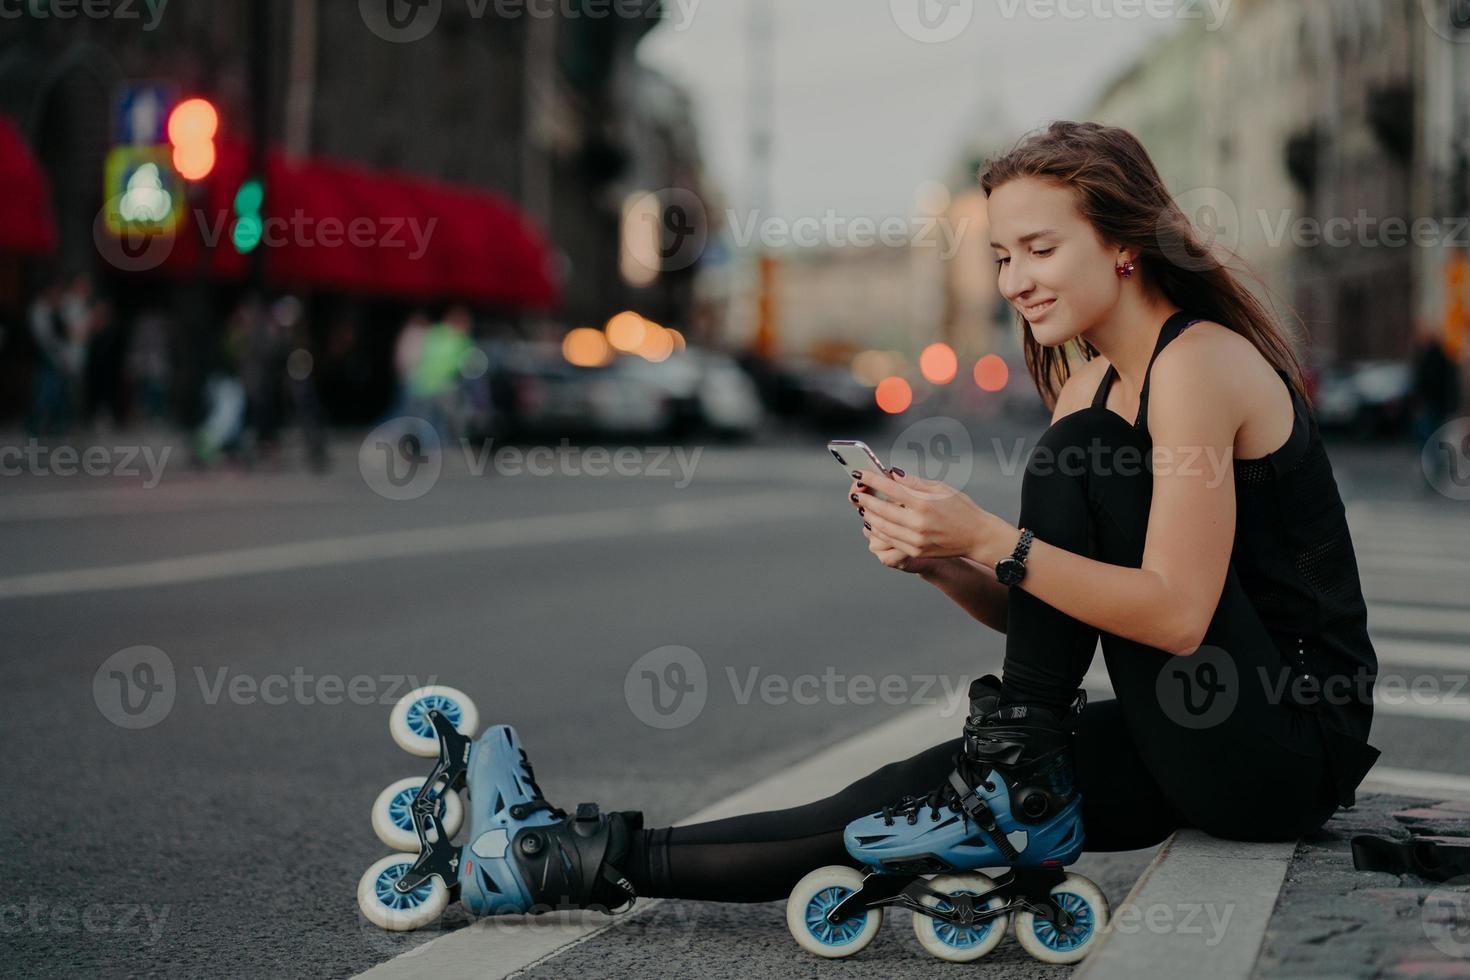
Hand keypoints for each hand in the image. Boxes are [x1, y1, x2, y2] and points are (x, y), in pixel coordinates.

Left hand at [851, 468, 1016, 564]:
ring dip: (869, 515)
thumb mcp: (940, 488)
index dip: (872, 480)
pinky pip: (890, 539)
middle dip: (866, 499)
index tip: (860, 474)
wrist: (977, 536)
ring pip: (882, 527)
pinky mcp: (915, 551)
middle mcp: (917, 523)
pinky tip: (874, 523)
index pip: (890, 488)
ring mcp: (915, 539)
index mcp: (924, 503)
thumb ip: (914, 483)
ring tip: (863, 507)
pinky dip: (879, 530)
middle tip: (857, 492)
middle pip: (882, 509)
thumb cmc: (961, 508)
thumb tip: (892, 475)